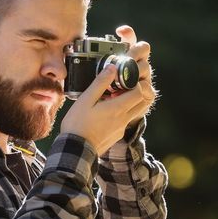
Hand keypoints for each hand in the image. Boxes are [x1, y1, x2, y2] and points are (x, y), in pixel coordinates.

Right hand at [61, 25, 156, 153]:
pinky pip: (126, 121)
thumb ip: (100, 83)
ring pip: (135, 112)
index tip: (124, 79)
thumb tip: (113, 68)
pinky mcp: (117, 135)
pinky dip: (122, 114)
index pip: (139, 91)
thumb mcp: (86, 99)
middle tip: (123, 86)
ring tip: (114, 99)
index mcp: (118, 108)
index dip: (135, 82)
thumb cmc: (78, 124)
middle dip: (137, 92)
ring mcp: (121, 128)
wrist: (76, 151)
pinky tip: (107, 113)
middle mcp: (124, 119)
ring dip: (130, 103)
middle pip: (142, 102)